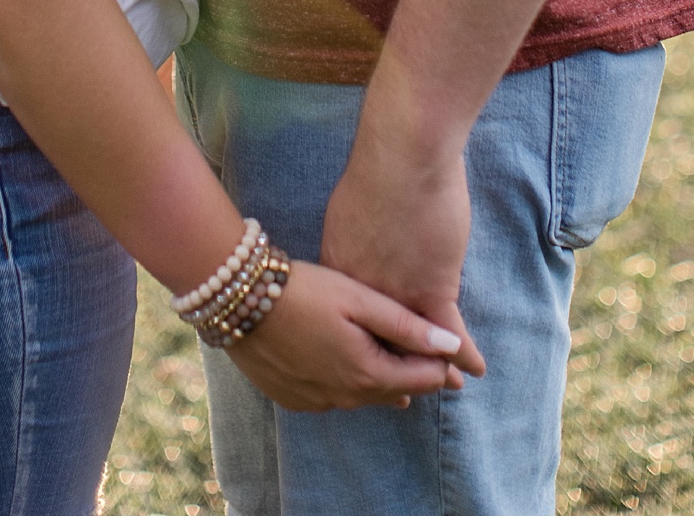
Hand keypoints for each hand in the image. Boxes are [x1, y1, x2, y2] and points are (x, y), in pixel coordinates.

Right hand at [226, 259, 464, 412]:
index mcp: (367, 375)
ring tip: (382, 343)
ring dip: (379, 373)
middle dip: (412, 368)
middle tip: (418, 341)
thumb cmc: (304, 289)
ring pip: (364, 394)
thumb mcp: (360, 299)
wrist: (239, 298)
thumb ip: (407, 326)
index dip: (440, 359)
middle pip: (396, 390)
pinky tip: (342, 351)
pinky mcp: (293, 398)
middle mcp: (344, 398)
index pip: (424, 379)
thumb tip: (454, 347)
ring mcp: (316, 402)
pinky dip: (347, 377)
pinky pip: (334, 395)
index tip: (445, 338)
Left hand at [320, 145, 485, 379]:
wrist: (406, 155)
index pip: (350, 315)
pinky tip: (476, 366)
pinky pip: (450, 335)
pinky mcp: (433, 291)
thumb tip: (357, 239)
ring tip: (447, 385)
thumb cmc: (380, 166)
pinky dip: (465, 353)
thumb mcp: (349, 206)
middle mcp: (363, 292)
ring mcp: (397, 296)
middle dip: (394, 365)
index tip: (373, 351)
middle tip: (405, 388)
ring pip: (416, 344)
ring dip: (435, 368)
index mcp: (340, 268)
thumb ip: (353, 234)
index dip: (364, 335)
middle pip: (378, 339)